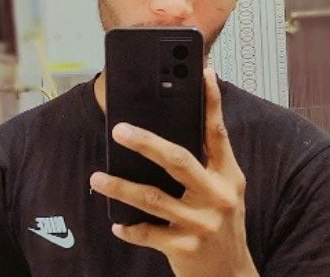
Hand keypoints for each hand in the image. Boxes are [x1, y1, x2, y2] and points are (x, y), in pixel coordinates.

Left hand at [90, 68, 258, 276]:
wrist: (231, 275)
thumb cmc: (225, 223)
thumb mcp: (226, 188)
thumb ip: (209, 161)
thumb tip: (181, 128)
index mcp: (228, 175)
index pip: (218, 131)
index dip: (211, 101)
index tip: (203, 73)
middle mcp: (217, 196)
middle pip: (178, 160)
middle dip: (147, 142)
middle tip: (119, 130)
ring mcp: (200, 223)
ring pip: (153, 199)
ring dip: (121, 187)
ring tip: (97, 178)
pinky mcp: (184, 248)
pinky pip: (149, 234)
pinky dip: (130, 228)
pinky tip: (116, 222)